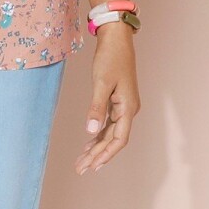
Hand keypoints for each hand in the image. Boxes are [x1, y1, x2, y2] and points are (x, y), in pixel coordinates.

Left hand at [75, 24, 139, 174]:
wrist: (116, 39)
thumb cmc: (110, 58)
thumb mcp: (101, 83)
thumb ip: (96, 108)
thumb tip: (91, 131)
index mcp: (128, 107)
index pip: (119, 139)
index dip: (106, 154)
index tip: (93, 166)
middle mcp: (128, 110)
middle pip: (113, 139)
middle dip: (97, 155)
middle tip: (80, 168)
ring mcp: (123, 106)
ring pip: (110, 133)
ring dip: (96, 147)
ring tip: (82, 161)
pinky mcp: (117, 101)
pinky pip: (108, 124)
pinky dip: (98, 135)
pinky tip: (88, 143)